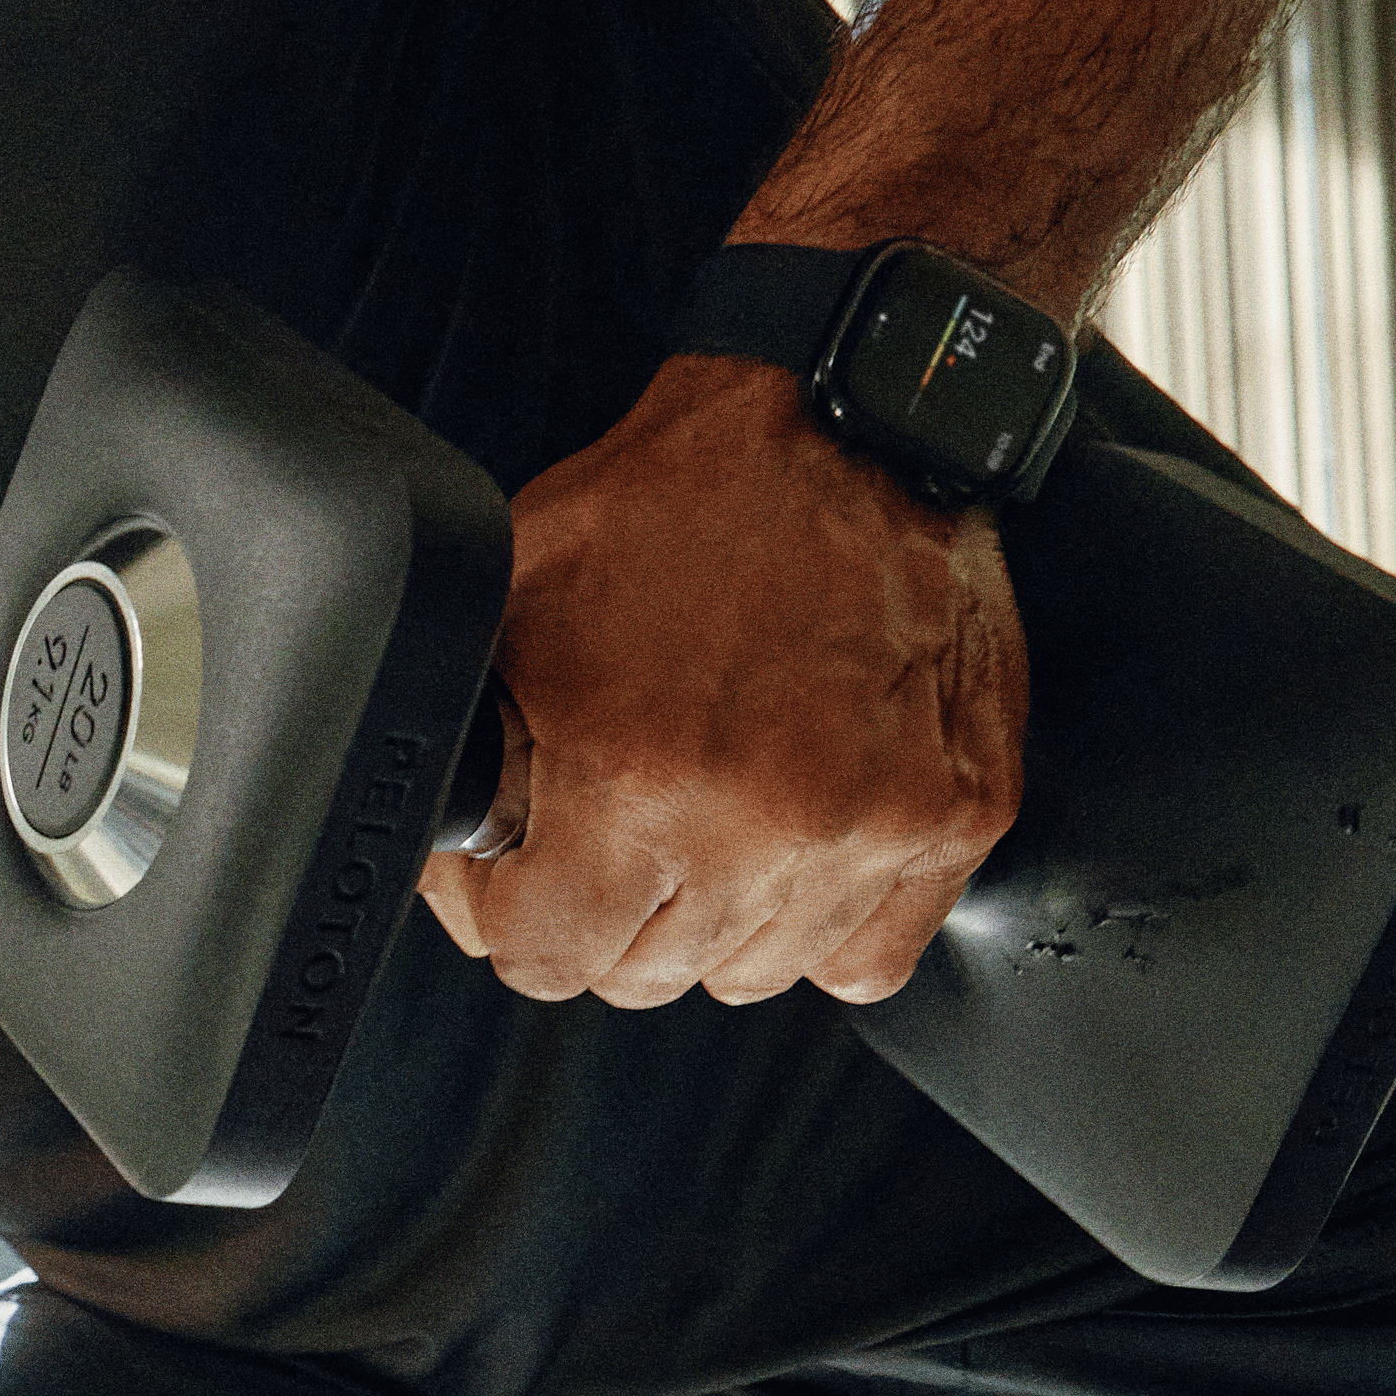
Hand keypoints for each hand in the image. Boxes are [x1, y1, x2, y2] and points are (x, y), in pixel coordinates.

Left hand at [416, 352, 1023, 1006]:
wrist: (857, 419)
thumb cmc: (692, 493)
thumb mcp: (520, 594)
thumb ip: (469, 730)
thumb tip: (437, 827)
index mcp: (637, 772)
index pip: (541, 956)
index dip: (502, 911)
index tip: (511, 872)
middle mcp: (762, 821)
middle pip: (639, 976)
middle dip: (600, 912)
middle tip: (602, 833)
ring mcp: (873, 828)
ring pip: (748, 975)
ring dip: (708, 917)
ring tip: (700, 818)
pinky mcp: (958, 818)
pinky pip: (863, 959)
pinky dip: (816, 921)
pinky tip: (786, 844)